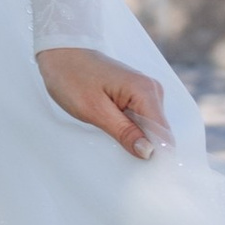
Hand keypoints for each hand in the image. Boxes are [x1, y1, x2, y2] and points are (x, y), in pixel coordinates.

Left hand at [37, 47, 170, 160]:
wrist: (61, 53)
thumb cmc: (72, 77)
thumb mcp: (94, 110)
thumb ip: (124, 132)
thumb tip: (149, 152)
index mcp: (144, 91)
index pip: (163, 134)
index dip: (156, 155)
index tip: (142, 172)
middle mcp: (152, 89)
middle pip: (158, 132)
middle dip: (143, 147)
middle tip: (115, 149)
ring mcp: (145, 91)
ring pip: (149, 128)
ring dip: (134, 137)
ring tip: (108, 132)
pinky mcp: (136, 94)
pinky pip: (140, 119)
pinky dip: (129, 128)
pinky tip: (111, 127)